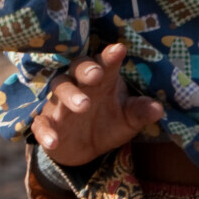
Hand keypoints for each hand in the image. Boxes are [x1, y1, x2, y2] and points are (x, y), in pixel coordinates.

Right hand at [29, 44, 164, 165]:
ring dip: (70, 95)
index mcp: (102, 80)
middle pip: (78, 67)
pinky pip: (41, 122)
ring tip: (83, 105)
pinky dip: (45, 131)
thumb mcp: (128, 120)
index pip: (106, 63)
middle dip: (86, 69)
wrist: (85, 150)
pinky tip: (53, 142)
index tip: (119, 49)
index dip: (110, 56)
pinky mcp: (47, 121)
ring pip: (59, 88)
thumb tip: (158, 109)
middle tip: (96, 74)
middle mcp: (79, 85)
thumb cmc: (109, 124)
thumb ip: (140, 112)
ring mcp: (60, 102)